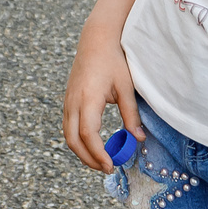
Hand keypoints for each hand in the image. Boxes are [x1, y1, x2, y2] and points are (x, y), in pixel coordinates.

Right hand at [63, 30, 146, 172]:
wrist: (96, 40)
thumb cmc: (113, 61)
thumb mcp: (126, 87)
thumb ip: (131, 115)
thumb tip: (139, 139)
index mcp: (88, 99)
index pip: (88, 134)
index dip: (98, 154)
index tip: (111, 166)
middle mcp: (73, 102)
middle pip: (73, 140)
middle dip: (88, 159)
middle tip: (107, 168)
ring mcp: (67, 101)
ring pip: (68, 135)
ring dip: (82, 152)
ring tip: (101, 160)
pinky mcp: (68, 101)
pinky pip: (68, 126)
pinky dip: (78, 140)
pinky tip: (93, 144)